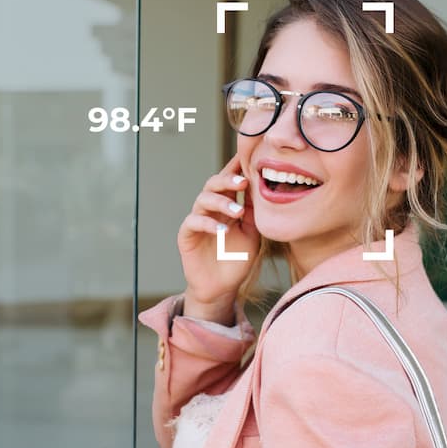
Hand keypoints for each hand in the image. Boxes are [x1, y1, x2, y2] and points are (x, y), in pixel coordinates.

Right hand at [178, 152, 259, 307]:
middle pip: (213, 183)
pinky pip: (193, 222)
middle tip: (243, 182)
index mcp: (226, 205)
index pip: (229, 181)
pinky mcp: (186, 235)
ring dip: (221, 202)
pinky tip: (222, 230)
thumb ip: (254, 211)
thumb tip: (259, 186)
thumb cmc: (238, 259)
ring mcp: (197, 220)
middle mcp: (210, 209)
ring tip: (238, 212)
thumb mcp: (252, 233)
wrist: (223, 288)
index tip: (249, 159)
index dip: (236, 168)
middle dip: (228, 180)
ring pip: (203, 199)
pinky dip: (208, 223)